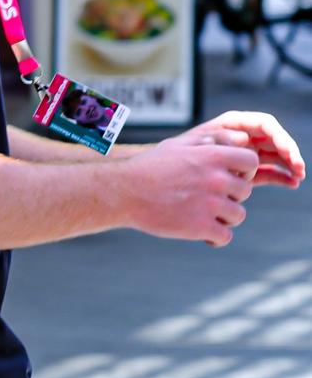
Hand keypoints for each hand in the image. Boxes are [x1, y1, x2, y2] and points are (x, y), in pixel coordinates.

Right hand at [122, 138, 257, 246]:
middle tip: (210, 197)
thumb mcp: (179, 144)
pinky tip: (202, 233)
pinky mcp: (201, 227)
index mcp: (211, 156)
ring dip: (224, 217)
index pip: (251, 161)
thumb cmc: (151, 166)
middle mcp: (215, 179)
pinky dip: (215, 237)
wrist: (126, 191)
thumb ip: (208, 142)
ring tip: (204, 214)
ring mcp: (210, 204)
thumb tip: (234, 140)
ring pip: (238, 215)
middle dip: (231, 195)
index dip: (244, 170)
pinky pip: (225, 236)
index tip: (231, 176)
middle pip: (245, 191)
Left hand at [184, 111, 305, 188]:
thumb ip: (219, 139)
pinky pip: (268, 171)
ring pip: (274, 155)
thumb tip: (243, 140)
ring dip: (288, 164)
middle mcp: (241, 136)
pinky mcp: (246, 172)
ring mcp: (244, 154)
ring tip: (298, 176)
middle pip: (273, 138)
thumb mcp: (195, 144)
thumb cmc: (176, 157)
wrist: (165, 177)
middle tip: (299, 168)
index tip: (287, 152)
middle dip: (288, 150)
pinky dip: (281, 176)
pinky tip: (292, 183)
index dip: (279, 136)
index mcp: (231, 124)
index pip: (264, 124)